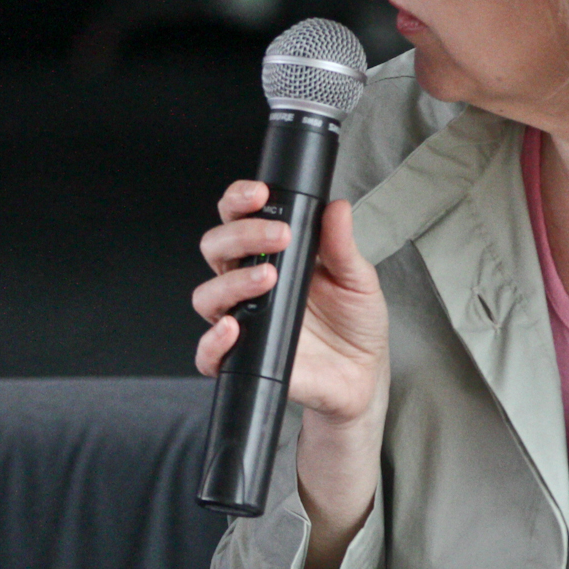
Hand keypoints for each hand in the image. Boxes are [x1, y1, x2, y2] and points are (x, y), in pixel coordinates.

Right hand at [193, 184, 388, 424]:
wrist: (361, 373)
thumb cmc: (354, 323)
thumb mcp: (357, 279)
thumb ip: (342, 245)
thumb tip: (337, 208)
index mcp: (271, 256)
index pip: (238, 219)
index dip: (238, 201)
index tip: (260, 194)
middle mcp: (248, 284)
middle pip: (216, 248)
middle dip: (240, 235)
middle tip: (278, 236)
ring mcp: (242, 320)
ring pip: (207, 296)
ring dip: (231, 282)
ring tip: (267, 279)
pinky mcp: (242, 357)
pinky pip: (209, 353)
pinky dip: (213, 341)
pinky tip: (233, 329)